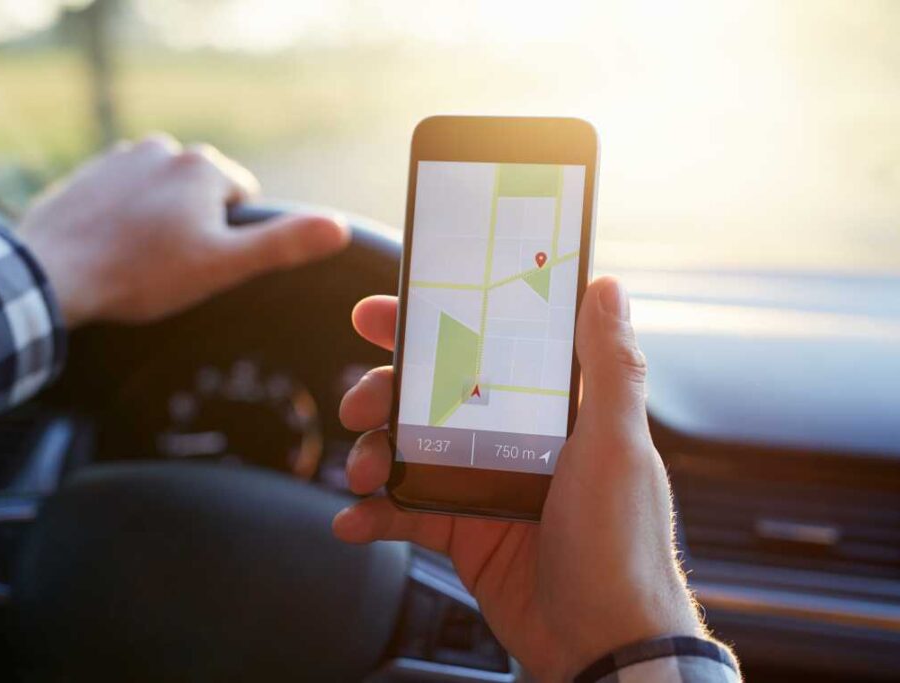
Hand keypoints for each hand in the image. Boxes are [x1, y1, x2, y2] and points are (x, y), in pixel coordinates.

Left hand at [19, 134, 348, 326]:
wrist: (52, 272)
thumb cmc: (142, 273)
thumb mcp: (223, 266)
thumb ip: (282, 244)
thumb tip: (339, 227)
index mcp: (204, 167)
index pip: (242, 200)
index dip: (229, 239)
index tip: (200, 263)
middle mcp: (165, 148)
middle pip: (202, 195)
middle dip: (194, 227)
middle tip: (169, 266)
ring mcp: (122, 157)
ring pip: (165, 195)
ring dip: (160, 221)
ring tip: (138, 259)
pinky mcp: (89, 172)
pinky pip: (127, 195)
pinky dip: (126, 217)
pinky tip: (112, 246)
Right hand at [333, 277, 705, 680]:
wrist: (602, 646)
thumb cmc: (622, 547)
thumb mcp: (617, 447)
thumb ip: (609, 368)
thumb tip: (606, 289)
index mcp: (550, 413)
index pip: (485, 350)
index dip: (433, 328)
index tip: (385, 316)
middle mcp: (512, 442)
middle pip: (431, 398)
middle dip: (383, 392)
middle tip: (358, 402)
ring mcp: (483, 488)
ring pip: (408, 453)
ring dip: (371, 454)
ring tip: (360, 474)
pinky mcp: (463, 535)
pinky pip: (403, 515)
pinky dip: (372, 515)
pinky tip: (351, 521)